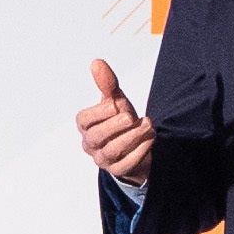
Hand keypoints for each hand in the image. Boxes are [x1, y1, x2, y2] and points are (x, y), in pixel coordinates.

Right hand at [77, 57, 154, 182]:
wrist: (136, 145)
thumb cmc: (120, 121)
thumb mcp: (115, 101)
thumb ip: (107, 84)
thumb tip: (97, 62)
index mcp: (86, 126)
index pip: (83, 120)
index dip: (98, 113)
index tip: (115, 104)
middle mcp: (91, 144)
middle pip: (96, 137)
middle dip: (115, 125)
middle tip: (130, 116)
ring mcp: (103, 160)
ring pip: (112, 151)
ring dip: (132, 137)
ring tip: (147, 125)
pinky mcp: (118, 171)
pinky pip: (126, 164)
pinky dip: (140, 151)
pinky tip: (150, 139)